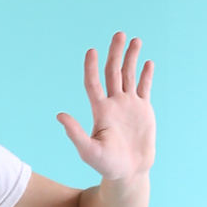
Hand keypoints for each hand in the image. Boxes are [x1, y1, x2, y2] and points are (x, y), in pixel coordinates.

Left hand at [56, 32, 154, 181]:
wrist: (129, 172)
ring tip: (135, 40)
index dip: (92, 67)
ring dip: (131, 58)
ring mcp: (129, 105)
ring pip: (129, 76)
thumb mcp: (89, 151)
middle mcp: (114, 104)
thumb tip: (59, 115)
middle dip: (116, 53)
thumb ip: (75, 133)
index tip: (91, 51)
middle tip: (119, 34)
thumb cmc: (107, 165)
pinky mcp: (143, 110)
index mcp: (101, 111)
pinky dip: (146, 75)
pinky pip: (144, 88)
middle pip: (113, 73)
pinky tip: (147, 62)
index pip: (94, 84)